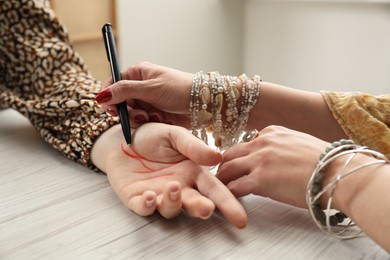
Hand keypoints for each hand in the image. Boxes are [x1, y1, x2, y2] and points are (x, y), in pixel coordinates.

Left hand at [91, 123, 246, 227]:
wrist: (121, 137)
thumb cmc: (151, 136)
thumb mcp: (174, 135)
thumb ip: (194, 146)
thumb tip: (218, 157)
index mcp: (192, 172)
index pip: (214, 190)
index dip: (228, 204)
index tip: (241, 219)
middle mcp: (179, 187)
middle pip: (195, 203)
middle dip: (202, 209)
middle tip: (206, 209)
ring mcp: (158, 195)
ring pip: (171, 209)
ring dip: (174, 202)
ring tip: (173, 187)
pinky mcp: (137, 199)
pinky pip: (144, 209)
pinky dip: (148, 206)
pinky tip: (149, 195)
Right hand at [97, 61, 193, 127]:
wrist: (202, 103)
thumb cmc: (179, 89)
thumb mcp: (150, 88)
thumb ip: (124, 91)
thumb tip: (101, 95)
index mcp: (138, 74)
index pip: (113, 83)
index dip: (109, 96)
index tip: (111, 108)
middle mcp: (140, 87)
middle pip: (120, 101)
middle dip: (126, 111)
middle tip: (137, 116)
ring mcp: (147, 101)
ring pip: (130, 113)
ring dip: (138, 118)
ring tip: (151, 117)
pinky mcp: (154, 114)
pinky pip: (141, 121)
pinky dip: (147, 123)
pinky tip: (158, 120)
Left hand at [216, 125, 328, 207]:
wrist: (337, 173)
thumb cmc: (326, 162)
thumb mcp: (299, 143)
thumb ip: (281, 147)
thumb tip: (274, 159)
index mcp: (271, 132)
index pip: (245, 144)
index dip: (239, 158)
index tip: (237, 167)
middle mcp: (261, 142)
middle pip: (230, 154)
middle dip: (224, 166)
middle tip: (222, 178)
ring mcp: (259, 160)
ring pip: (227, 169)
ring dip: (222, 180)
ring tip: (220, 190)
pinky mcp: (260, 179)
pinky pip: (234, 187)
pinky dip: (228, 194)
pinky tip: (229, 200)